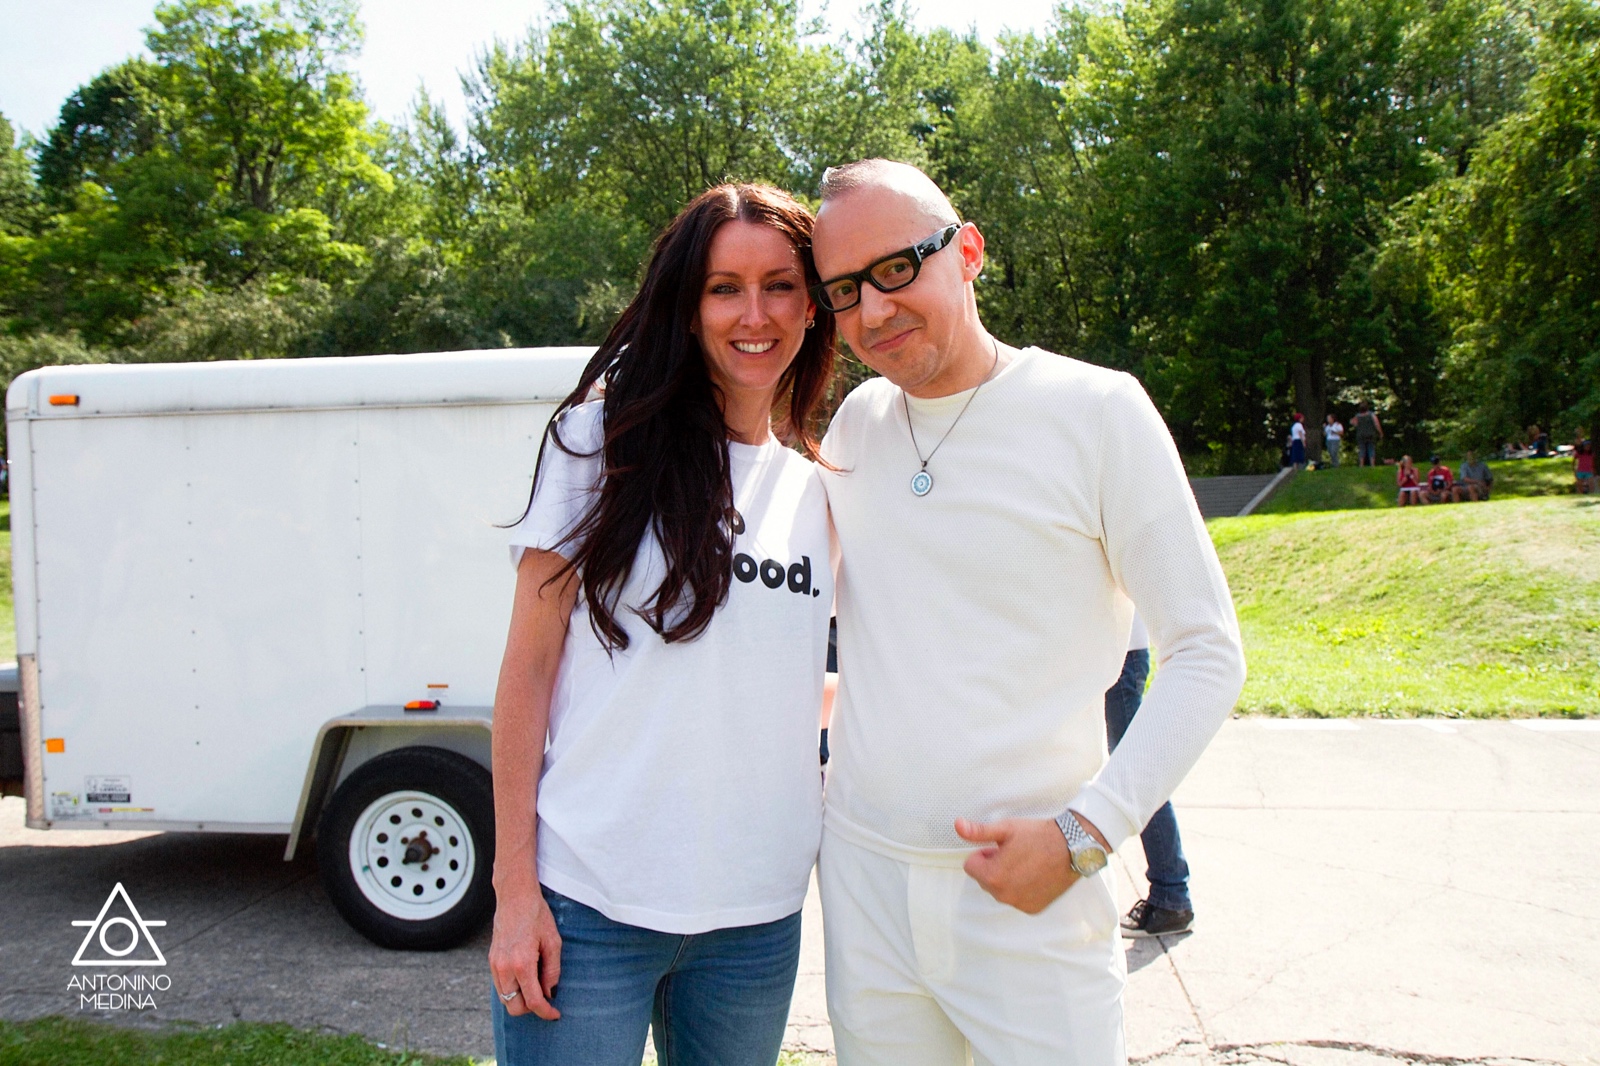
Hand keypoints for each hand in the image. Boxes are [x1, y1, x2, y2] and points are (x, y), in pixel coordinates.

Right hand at [488, 885, 561, 1019]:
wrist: (515, 897)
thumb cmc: (537, 916)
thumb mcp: (553, 942)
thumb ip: (552, 971)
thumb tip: (549, 993)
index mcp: (522, 964)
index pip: (532, 1001)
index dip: (545, 1012)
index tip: (555, 1014)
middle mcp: (504, 968)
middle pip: (514, 1007)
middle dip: (531, 1008)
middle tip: (546, 998)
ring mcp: (495, 965)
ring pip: (505, 999)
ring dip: (521, 1000)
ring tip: (537, 985)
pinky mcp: (491, 961)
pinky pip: (500, 986)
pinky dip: (513, 989)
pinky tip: (526, 977)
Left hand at [955, 816, 1083, 914]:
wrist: (1072, 847)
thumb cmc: (1038, 836)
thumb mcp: (1005, 829)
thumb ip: (978, 832)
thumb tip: (957, 825)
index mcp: (992, 877)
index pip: (970, 865)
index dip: (984, 852)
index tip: (1001, 847)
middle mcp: (1004, 895)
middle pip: (984, 879)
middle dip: (993, 866)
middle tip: (1014, 853)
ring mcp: (1019, 904)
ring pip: (1000, 889)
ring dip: (1006, 878)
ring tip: (1026, 862)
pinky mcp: (1033, 909)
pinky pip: (1016, 898)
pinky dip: (1021, 888)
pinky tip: (1034, 875)